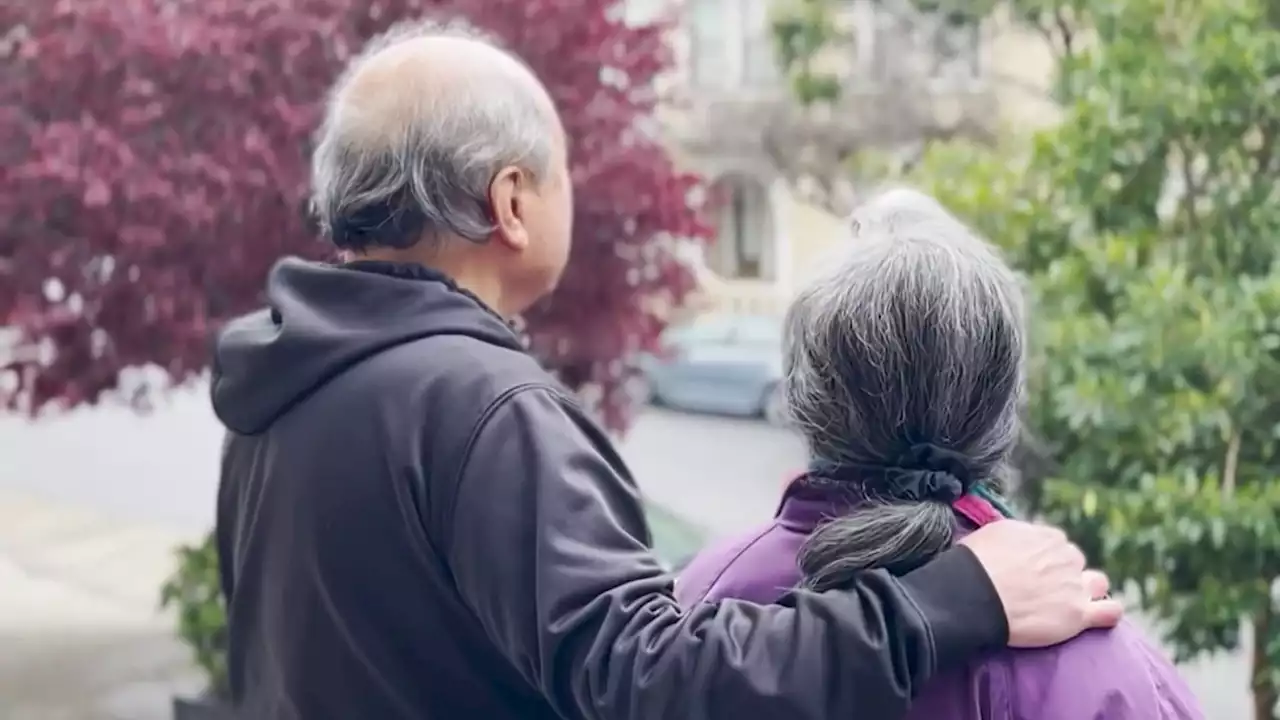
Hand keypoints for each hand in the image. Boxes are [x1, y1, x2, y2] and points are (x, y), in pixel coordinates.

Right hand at [959, 520, 1122, 647]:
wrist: (977, 594)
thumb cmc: (976, 563)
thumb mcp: (994, 532)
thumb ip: (1016, 534)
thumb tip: (1018, 540)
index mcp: (1048, 537)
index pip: (1057, 544)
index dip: (1044, 557)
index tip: (1030, 569)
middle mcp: (1067, 557)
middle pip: (1076, 562)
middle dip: (1064, 573)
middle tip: (1041, 589)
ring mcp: (1076, 586)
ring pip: (1098, 583)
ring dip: (1088, 590)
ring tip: (1068, 603)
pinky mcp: (1079, 614)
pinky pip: (1110, 612)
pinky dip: (1108, 613)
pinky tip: (1098, 617)